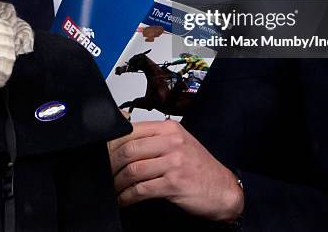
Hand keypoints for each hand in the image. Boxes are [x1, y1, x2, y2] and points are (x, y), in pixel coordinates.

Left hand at [108, 120, 242, 222]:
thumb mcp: (179, 142)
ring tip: (113, 188)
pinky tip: (123, 200)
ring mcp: (173, 162)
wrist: (224, 188)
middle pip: (129, 149)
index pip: (132, 130)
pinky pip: (142, 190)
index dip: (113, 143)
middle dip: (112, 164)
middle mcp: (172, 142)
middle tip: (105, 173)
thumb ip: (155, 137)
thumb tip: (124, 134)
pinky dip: (127, 197)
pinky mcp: (174, 183)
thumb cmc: (199, 166)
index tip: (103, 152)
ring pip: (133, 170)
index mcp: (170, 128)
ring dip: (118, 182)